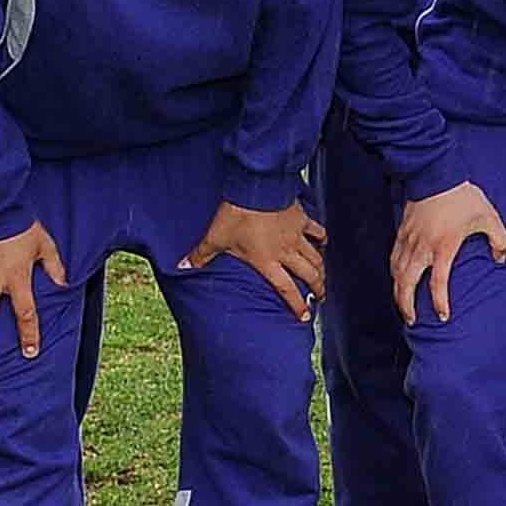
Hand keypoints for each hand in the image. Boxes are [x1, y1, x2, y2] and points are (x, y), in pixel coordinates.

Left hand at [178, 200, 329, 320]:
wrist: (258, 189)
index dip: (297, 304)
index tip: (304, 316)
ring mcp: (297, 235)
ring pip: (316, 257)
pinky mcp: (301, 219)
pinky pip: (317, 231)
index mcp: (267, 262)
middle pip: (309, 275)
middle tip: (321, 297)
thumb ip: (201, 255)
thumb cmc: (238, 215)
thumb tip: (181, 266)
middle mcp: (286, 252)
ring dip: (321, 269)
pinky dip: (322, 238)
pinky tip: (324, 242)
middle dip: (318, 288)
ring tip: (323, 277)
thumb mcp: (216, 238)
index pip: (286, 289)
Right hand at [394, 182, 505, 326]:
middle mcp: (422, 248)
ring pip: (396, 274)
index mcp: (443, 247)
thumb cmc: (462, 197)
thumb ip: (499, 240)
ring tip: (403, 306)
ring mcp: (408, 241)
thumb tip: (501, 259)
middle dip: (407, 306)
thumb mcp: (488, 217)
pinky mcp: (401, 233)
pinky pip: (393, 259)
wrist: (435, 174)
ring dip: (398, 293)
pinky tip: (398, 280)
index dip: (439, 302)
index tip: (442, 316)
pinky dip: (394, 274)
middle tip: (412, 320)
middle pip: (407, 284)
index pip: (438, 283)